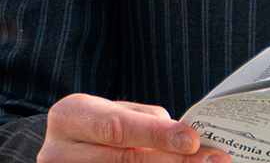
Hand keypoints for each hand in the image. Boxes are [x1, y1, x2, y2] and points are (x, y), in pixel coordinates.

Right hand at [38, 93, 232, 162]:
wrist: (66, 147)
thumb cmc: (97, 125)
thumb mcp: (113, 112)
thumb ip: (145, 122)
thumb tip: (186, 139)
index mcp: (68, 117)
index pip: (117, 128)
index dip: (156, 135)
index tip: (191, 140)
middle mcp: (58, 152)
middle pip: (123, 160)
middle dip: (172, 161)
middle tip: (211, 160)